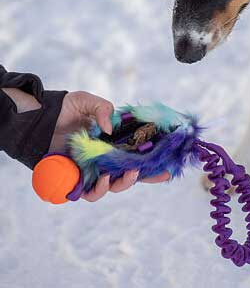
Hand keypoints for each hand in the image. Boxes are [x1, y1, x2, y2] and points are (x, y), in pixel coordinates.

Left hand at [50, 91, 169, 201]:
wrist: (40, 118)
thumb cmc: (65, 109)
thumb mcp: (87, 101)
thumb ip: (103, 109)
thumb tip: (110, 130)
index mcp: (113, 143)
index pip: (136, 155)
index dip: (151, 163)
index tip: (167, 167)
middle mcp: (105, 158)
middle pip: (129, 174)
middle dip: (144, 176)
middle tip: (154, 172)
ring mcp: (92, 169)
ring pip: (113, 186)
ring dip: (123, 183)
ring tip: (127, 173)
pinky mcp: (76, 178)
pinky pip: (89, 191)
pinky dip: (98, 190)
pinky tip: (102, 179)